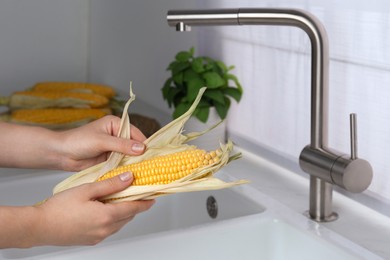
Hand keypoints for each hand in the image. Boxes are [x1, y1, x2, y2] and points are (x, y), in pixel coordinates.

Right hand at [34, 172, 154, 245]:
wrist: (38, 227)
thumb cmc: (59, 207)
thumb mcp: (87, 190)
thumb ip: (111, 184)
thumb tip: (129, 178)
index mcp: (107, 216)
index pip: (134, 208)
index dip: (145, 201)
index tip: (153, 196)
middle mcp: (105, 230)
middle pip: (128, 216)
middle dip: (134, 205)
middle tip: (136, 193)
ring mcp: (98, 237)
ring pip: (119, 223)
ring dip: (122, 212)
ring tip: (119, 198)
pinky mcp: (91, 240)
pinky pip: (108, 229)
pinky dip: (112, 219)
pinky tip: (104, 209)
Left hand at [57, 115, 146, 170]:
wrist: (61, 154)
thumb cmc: (78, 141)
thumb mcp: (101, 141)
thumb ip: (122, 145)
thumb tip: (141, 148)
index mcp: (115, 124)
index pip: (135, 133)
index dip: (143, 143)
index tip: (152, 154)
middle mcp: (117, 135)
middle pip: (134, 145)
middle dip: (140, 154)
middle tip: (151, 165)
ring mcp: (114, 148)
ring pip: (129, 156)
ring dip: (134, 163)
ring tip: (145, 171)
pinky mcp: (110, 159)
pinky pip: (122, 164)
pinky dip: (126, 169)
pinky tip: (133, 175)